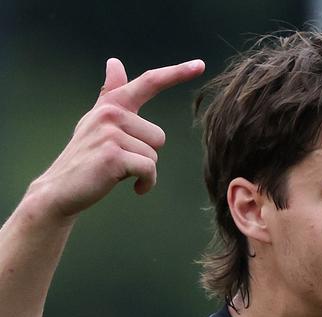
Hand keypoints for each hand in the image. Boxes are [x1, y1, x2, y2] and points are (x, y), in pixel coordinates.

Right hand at [27, 58, 204, 219]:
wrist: (61, 189)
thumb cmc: (86, 156)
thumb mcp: (98, 121)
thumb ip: (111, 93)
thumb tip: (114, 62)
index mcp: (112, 105)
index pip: (149, 82)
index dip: (176, 73)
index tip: (200, 65)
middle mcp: (110, 113)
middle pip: (159, 137)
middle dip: (145, 155)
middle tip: (119, 161)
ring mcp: (110, 133)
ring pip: (154, 155)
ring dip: (143, 171)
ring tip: (118, 172)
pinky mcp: (113, 155)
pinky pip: (149, 169)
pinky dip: (146, 183)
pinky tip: (134, 188)